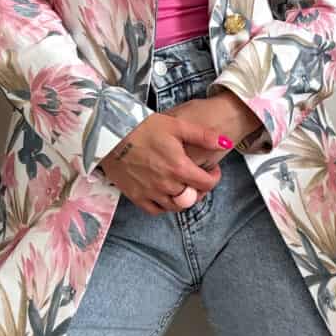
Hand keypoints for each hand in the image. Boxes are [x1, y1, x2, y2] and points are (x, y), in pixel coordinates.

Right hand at [97, 90, 260, 213]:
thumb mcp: (176, 125)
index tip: (212, 170)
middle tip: (197, 178)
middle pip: (192, 197)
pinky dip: (164, 205)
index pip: (206, 184)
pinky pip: (155, 210)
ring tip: (182, 186)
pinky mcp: (136, 196)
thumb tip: (226, 142)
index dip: (214, 178)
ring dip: (183, 198)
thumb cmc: (142, 126)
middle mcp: (166, 184)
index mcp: (179, 167)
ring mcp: (150, 193)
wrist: (109, 134)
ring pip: (176, 206)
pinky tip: (165, 193)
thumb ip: (203, 135)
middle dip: (199, 189)